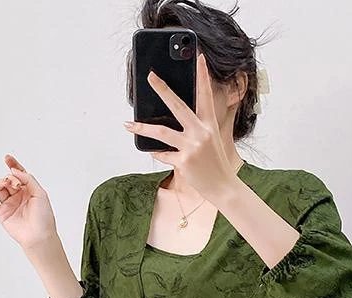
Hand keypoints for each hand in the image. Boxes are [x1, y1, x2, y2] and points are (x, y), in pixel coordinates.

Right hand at [0, 154, 57, 250]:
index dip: (13, 165)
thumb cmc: (44, 217)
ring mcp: (9, 205)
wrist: (39, 236)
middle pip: (7, 180)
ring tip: (5, 186)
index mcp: (29, 191)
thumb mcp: (40, 193)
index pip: (19, 175)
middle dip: (9, 178)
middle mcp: (18, 197)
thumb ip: (28, 179)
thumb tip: (14, 171)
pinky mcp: (1, 214)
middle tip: (15, 183)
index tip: (7, 158)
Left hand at [124, 53, 239, 201]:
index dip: (203, 76)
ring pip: (160, 132)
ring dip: (142, 128)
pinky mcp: (183, 161)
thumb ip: (200, 126)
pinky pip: (162, 154)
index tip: (200, 58)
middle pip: (177, 106)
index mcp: (209, 124)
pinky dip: (156, 153)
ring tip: (128, 125)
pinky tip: (152, 150)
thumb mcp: (213, 140)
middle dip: (162, 89)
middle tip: (150, 77)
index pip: (206, 95)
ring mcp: (191, 147)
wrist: (222, 187)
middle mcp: (200, 132)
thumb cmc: (216, 163)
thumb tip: (178, 116)